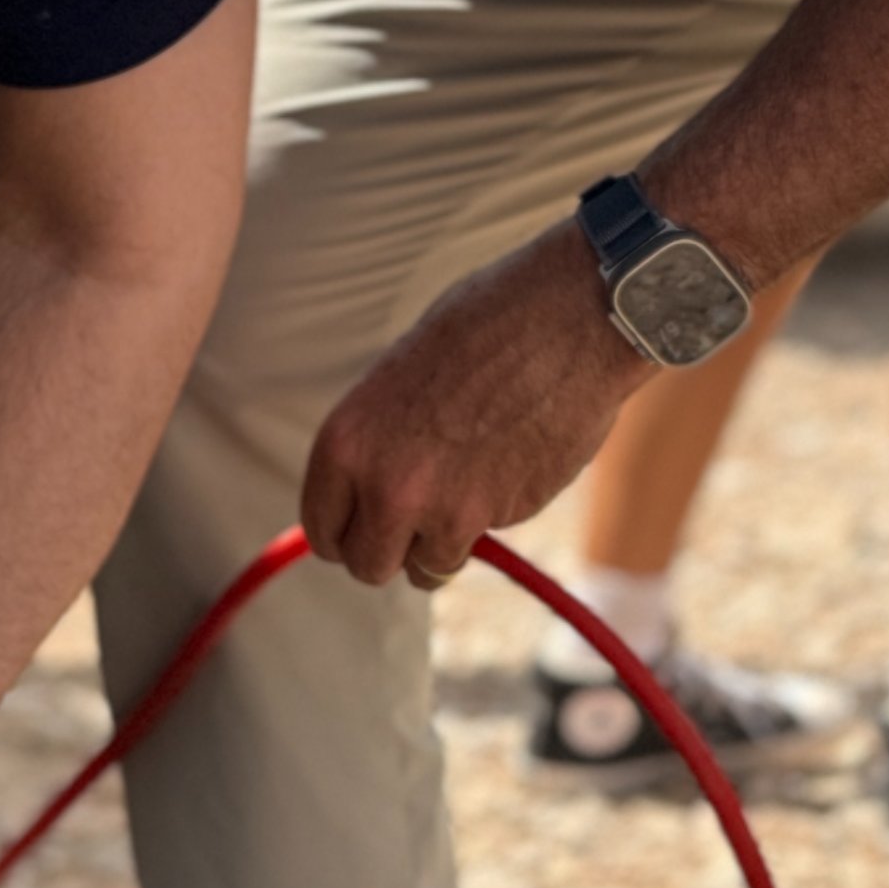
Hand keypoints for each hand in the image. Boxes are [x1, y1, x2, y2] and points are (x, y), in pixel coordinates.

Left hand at [301, 219, 645, 585]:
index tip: (364, 531)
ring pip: (424, 569)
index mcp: (345, 441)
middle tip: (414, 529)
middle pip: (366, 565)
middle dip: (389, 553)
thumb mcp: (401, 376)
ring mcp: (440, 508)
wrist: (568, 318)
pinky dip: (489, 526)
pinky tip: (507, 471)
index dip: (344, 534)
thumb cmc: (487, 326)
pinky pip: (478, 547)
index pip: (320, 527)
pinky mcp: (495, 518)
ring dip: (442, 546)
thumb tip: (368, 496)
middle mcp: (383, 484)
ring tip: (468, 493)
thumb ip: (378, 442)